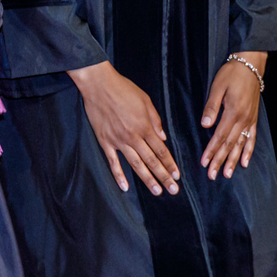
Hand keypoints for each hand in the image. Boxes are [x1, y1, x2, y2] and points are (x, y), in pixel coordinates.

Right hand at [69, 62, 179, 195]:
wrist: (99, 85)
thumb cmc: (123, 89)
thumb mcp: (145, 100)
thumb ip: (155, 119)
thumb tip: (163, 137)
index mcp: (145, 126)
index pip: (161, 150)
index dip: (170, 164)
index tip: (177, 176)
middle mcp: (134, 136)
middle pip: (152, 161)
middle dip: (164, 177)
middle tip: (173, 190)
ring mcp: (118, 141)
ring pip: (136, 165)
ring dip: (147, 179)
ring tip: (157, 191)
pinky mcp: (105, 141)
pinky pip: (113, 162)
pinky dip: (119, 175)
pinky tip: (125, 187)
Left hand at [200, 52, 264, 179]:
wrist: (251, 65)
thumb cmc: (232, 74)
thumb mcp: (217, 87)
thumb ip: (211, 106)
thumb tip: (205, 125)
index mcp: (232, 112)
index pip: (219, 137)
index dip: (212, 151)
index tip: (204, 163)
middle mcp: (243, 119)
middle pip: (229, 145)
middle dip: (220, 161)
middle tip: (212, 175)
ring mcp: (250, 120)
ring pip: (241, 145)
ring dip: (233, 160)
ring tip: (228, 174)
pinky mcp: (254, 119)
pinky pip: (251, 138)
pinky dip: (248, 151)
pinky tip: (244, 162)